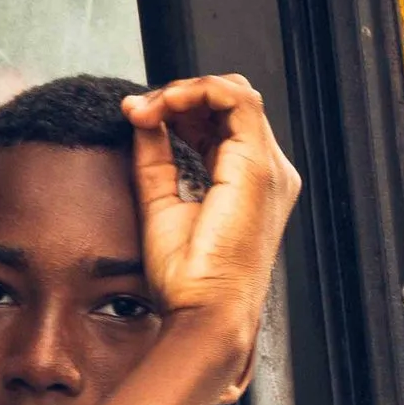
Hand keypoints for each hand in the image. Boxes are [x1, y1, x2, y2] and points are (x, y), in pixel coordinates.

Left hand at [121, 75, 301, 380]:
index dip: (177, 108)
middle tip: (138, 111)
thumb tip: (141, 120)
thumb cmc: (188, 280)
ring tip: (146, 110)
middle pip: (228, 103)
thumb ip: (156, 160)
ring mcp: (267, 166)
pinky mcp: (257, 165)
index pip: (219, 121)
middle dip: (178, 96)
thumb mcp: (161, 204)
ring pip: (233, 93)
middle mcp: (266, 170)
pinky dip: (194, 92)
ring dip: (183, 91)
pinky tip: (162, 107)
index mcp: (247, 182)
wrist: (204, 313)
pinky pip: (234, 100)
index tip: (136, 118)